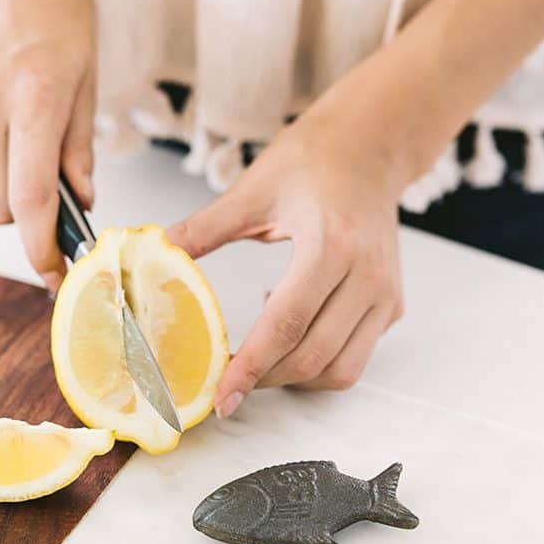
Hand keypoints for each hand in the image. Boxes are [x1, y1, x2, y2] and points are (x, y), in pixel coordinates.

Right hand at [0, 0, 95, 290]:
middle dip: (27, 209)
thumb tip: (80, 199)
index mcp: (32, 101)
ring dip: (4, 169)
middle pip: (0, 205)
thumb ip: (80, 144)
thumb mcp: (88, 72)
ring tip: (20, 115)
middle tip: (50, 179)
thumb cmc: (51, 2)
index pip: (32, 201)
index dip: (43, 249)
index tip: (54, 275)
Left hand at [168, 52, 418, 416]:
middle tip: (224, 380)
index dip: (249, 367)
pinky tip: (292, 326)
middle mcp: (366, 276)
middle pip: (311, 357)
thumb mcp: (250, 190)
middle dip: (263, 379)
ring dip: (292, 377)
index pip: (286, 324)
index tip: (220, 397)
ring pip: (339, 371)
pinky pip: (354, 357)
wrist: (370, 145)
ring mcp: (385, 294)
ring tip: (261, 347)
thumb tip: (152, 256)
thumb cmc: (311, 162)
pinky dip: (317, 360)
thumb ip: (200, 230)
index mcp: (331, 244)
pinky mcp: (391, 306)